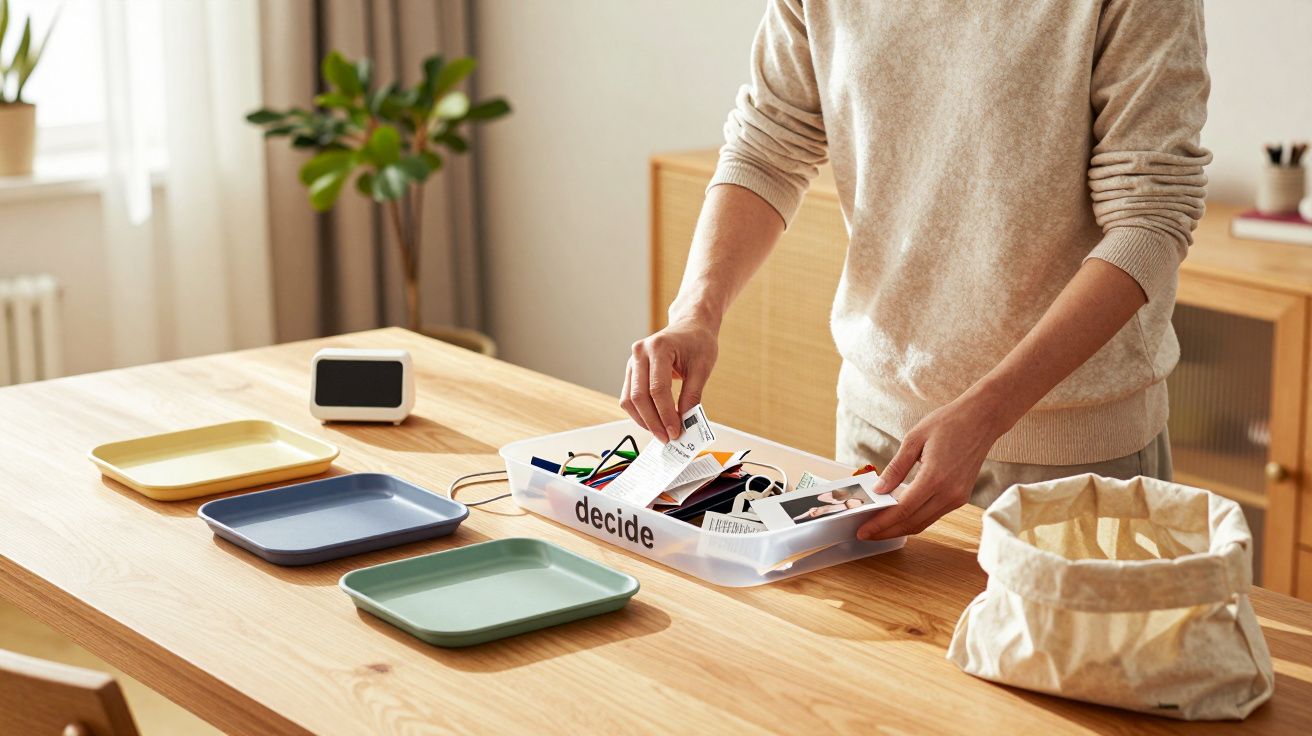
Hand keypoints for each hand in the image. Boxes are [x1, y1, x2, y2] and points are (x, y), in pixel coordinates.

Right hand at [620, 318, 718, 442]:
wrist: (690, 326)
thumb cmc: (698, 342)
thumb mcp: (702, 368)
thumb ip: (692, 396)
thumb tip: (686, 424)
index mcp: (658, 347)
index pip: (658, 389)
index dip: (666, 414)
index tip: (675, 432)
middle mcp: (640, 353)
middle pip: (639, 396)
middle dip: (653, 422)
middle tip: (667, 438)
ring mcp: (632, 361)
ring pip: (629, 399)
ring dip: (644, 420)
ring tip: (661, 433)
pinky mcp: (632, 371)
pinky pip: (629, 397)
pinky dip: (640, 413)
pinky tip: (654, 422)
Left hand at [856, 395, 1007, 539]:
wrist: (981, 419)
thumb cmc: (948, 423)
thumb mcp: (914, 439)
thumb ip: (895, 468)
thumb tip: (879, 490)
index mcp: (935, 478)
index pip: (902, 511)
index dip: (881, 524)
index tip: (863, 531)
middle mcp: (949, 493)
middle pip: (912, 523)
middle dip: (886, 532)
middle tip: (865, 534)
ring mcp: (958, 498)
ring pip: (924, 522)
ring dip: (900, 528)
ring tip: (878, 527)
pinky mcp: (961, 497)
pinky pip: (934, 515)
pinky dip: (915, 518)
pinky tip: (899, 515)